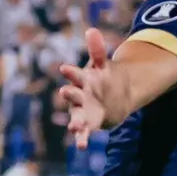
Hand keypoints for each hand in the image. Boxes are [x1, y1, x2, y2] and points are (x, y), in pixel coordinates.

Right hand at [59, 28, 114, 149]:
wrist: (112, 97)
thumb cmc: (103, 79)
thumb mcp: (102, 65)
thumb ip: (97, 50)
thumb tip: (92, 30)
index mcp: (81, 79)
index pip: (74, 74)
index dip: (70, 72)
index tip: (64, 68)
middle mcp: (78, 96)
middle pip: (73, 95)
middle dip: (69, 94)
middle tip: (64, 92)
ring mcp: (82, 111)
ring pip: (76, 116)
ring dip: (75, 122)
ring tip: (75, 126)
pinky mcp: (89, 124)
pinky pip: (84, 133)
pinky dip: (82, 139)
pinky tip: (82, 146)